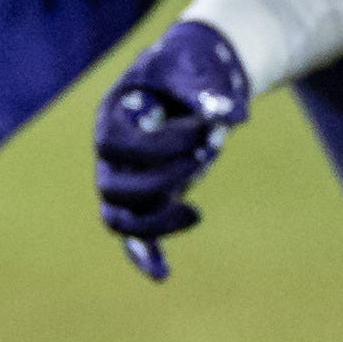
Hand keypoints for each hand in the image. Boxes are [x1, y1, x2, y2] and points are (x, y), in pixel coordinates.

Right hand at [94, 18, 250, 279]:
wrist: (195, 73)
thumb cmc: (190, 66)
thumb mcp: (195, 67)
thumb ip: (205, 89)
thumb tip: (230, 117)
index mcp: (112, 118)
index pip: (119, 146)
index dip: (162, 146)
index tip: (205, 128)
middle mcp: (112, 154)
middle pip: (115, 189)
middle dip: (163, 180)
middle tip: (207, 156)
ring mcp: (129, 177)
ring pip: (120, 218)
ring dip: (155, 221)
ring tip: (195, 214)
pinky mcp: (151, 194)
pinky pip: (137, 233)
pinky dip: (146, 255)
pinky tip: (162, 275)